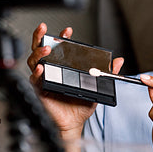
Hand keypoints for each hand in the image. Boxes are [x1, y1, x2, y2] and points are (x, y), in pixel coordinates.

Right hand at [27, 22, 123, 138]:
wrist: (74, 123)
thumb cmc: (81, 105)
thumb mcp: (96, 86)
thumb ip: (106, 73)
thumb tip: (118, 61)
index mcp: (63, 67)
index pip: (60, 48)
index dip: (62, 38)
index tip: (68, 31)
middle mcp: (52, 70)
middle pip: (41, 50)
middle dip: (41, 37)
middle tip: (44, 28)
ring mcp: (44, 79)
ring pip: (35, 61)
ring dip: (39, 53)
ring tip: (46, 49)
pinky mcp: (40, 90)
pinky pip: (35, 79)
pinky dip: (37, 73)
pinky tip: (41, 68)